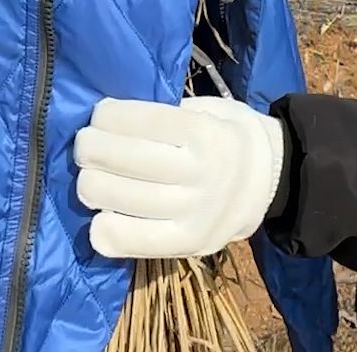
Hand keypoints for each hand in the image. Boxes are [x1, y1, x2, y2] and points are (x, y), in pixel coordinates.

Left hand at [74, 96, 284, 258]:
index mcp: (206, 133)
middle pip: (124, 160)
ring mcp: (194, 213)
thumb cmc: (225, 138)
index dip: (108, 117)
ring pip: (118, 198)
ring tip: (90, 176)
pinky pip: (127, 241)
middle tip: (86, 145)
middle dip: (91, 148)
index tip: (99, 115)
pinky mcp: (187, 245)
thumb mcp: (208, 111)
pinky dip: (102, 230)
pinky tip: (102, 215)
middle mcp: (201, 174)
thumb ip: (165, 116)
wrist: (269, 183)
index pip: (142, 121)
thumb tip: (108, 121)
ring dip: (89, 184)